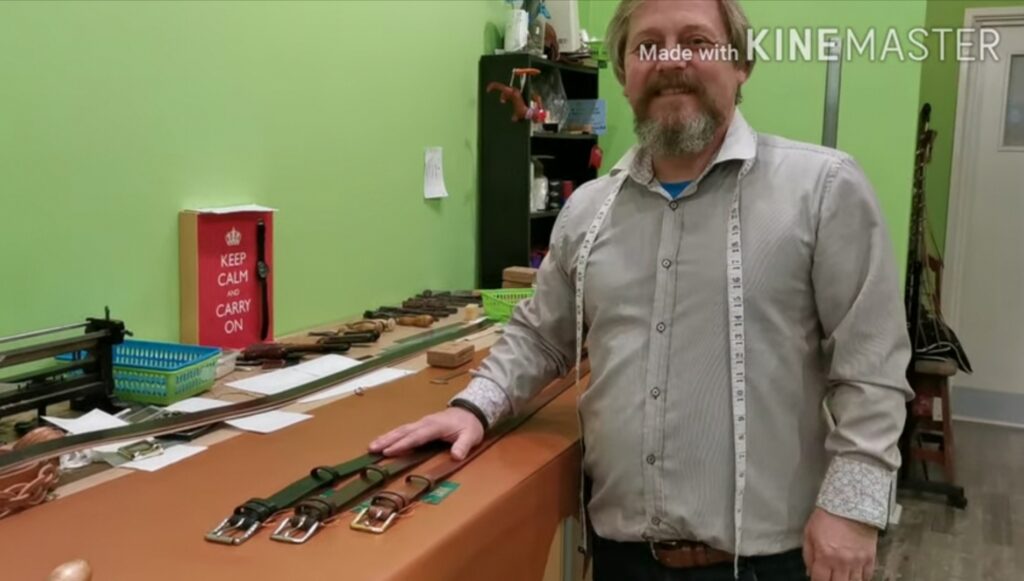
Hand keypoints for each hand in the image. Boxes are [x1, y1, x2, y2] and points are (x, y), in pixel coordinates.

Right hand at [368, 408, 483, 460]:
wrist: (471, 411)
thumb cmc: (470, 426)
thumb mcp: (471, 436)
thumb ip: (463, 446)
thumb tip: (455, 456)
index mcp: (435, 426)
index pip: (417, 436)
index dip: (403, 444)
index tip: (389, 451)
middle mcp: (425, 423)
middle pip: (404, 432)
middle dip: (388, 440)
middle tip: (372, 449)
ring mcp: (422, 423)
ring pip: (401, 430)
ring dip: (386, 437)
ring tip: (372, 446)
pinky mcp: (421, 425)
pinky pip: (404, 430)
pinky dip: (392, 435)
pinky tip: (383, 441)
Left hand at [803, 508, 877, 580]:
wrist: (851, 504)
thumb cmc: (827, 517)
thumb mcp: (809, 533)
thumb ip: (808, 555)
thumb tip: (810, 572)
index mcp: (825, 556)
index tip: (818, 580)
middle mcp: (842, 562)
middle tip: (830, 577)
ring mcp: (858, 561)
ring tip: (842, 577)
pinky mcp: (870, 557)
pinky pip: (867, 576)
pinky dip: (861, 579)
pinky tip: (855, 576)